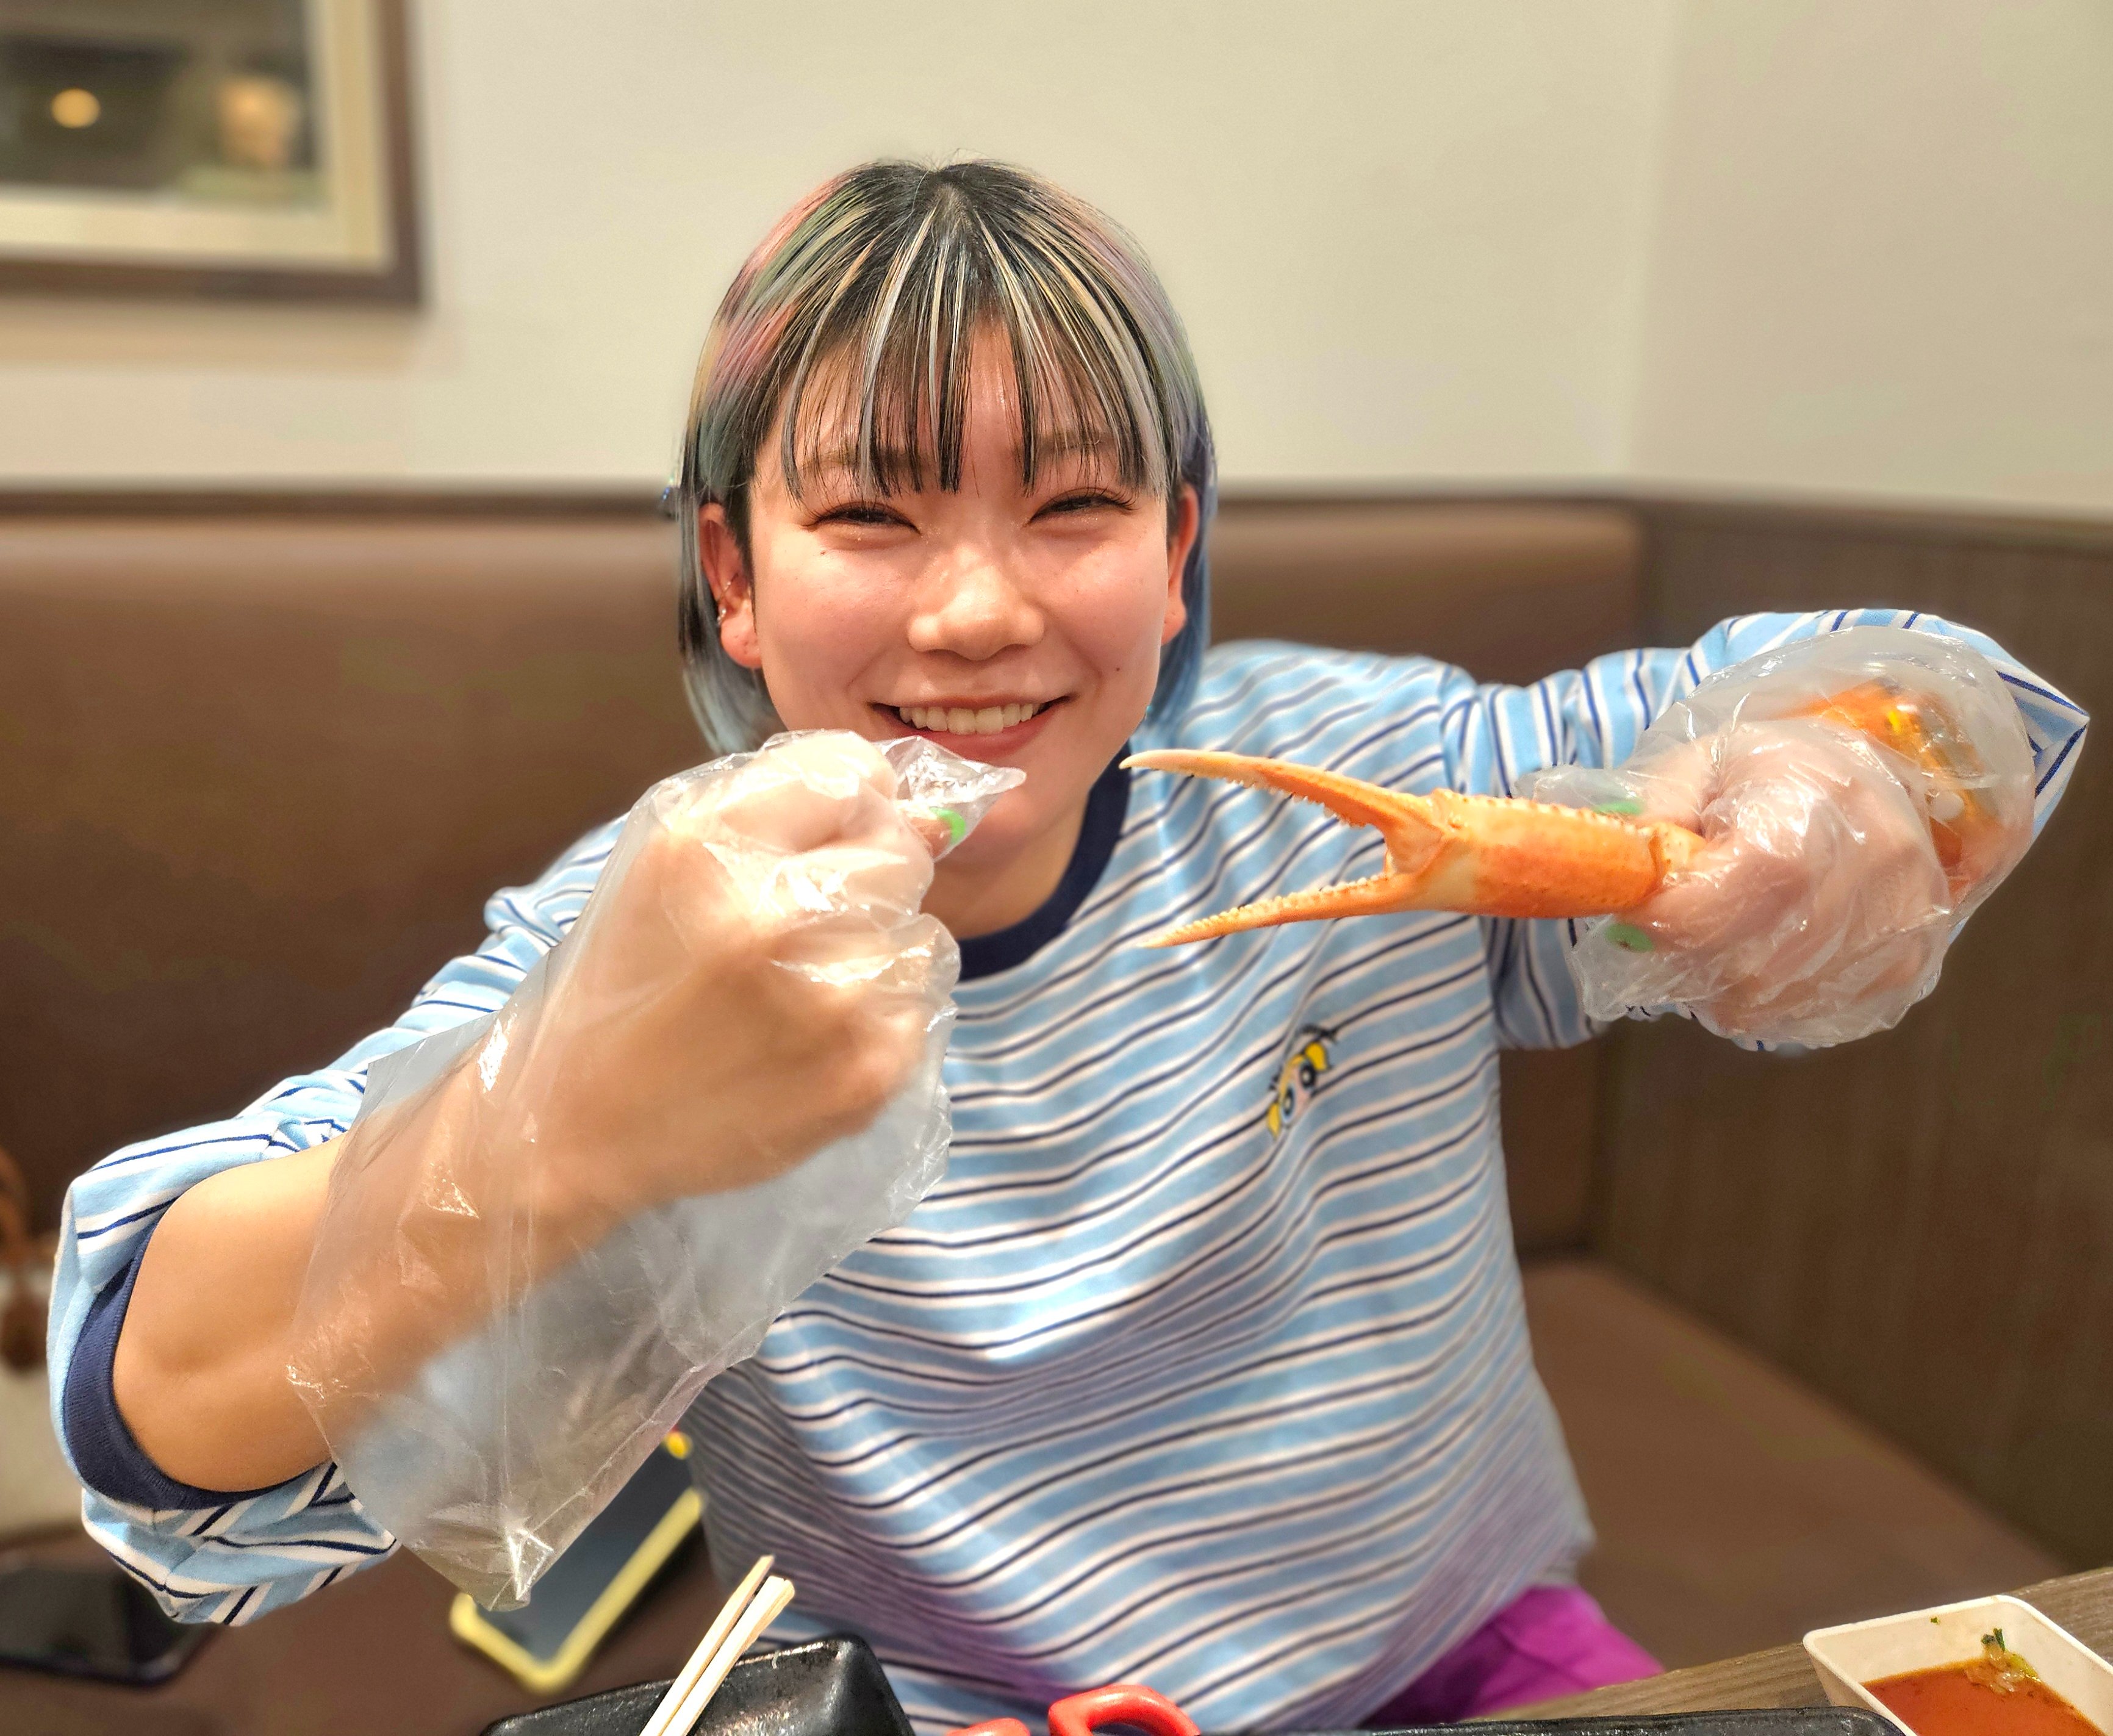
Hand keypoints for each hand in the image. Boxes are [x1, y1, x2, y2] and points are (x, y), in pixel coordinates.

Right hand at [522, 731, 950, 1219]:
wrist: (576, 1125)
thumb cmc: (621, 977)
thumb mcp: (666, 860)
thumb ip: (787, 809)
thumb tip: (934, 818)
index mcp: (709, 845)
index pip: (849, 772)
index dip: (850, 798)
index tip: (826, 832)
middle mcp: (775, 914)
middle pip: (900, 851)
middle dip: (867, 875)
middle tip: (805, 920)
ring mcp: (831, 1000)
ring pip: (921, 933)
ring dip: (875, 951)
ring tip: (800, 987)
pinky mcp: (868, 1072)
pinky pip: (920, 1006)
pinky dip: (880, 1017)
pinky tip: (811, 1038)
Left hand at [1603, 719, 1953, 1041]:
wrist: (1876, 777)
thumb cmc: (1774, 770)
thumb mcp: (1703, 765)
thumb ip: (1655, 815)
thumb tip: (1618, 875)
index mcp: (1818, 803)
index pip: (1738, 893)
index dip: (1674, 918)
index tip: (1637, 914)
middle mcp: (1876, 868)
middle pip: (1750, 964)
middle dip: (1688, 954)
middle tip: (1669, 927)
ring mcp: (1899, 927)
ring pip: (1771, 1001)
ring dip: (1720, 983)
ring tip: (1718, 933)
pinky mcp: (1905, 970)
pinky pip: (1803, 1016)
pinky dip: (1763, 1000)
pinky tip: (1761, 953)